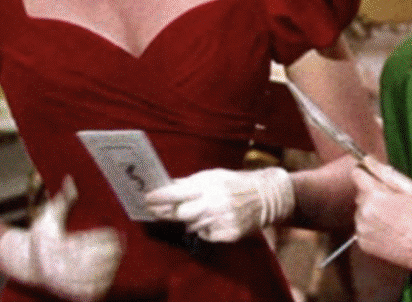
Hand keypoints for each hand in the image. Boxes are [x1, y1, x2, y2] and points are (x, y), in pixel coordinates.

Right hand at [0, 178, 120, 301]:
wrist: (27, 262)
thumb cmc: (41, 238)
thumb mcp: (49, 216)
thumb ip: (64, 199)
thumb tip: (71, 179)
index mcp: (57, 247)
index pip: (87, 243)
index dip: (104, 238)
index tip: (114, 233)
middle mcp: (61, 267)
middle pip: (95, 261)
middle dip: (110, 252)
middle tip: (120, 244)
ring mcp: (66, 282)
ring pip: (97, 277)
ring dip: (110, 267)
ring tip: (116, 256)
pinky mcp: (71, 293)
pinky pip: (93, 291)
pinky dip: (103, 282)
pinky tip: (108, 272)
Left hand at [144, 167, 293, 242]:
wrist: (265, 197)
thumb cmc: (233, 183)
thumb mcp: (211, 176)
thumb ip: (187, 182)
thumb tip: (162, 185)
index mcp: (209, 187)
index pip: (176, 194)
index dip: (158, 197)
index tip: (146, 199)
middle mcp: (214, 205)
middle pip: (179, 214)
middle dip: (164, 213)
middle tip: (152, 211)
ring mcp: (222, 222)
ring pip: (191, 226)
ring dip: (185, 220)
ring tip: (187, 212)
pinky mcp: (228, 235)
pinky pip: (205, 234)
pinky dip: (202, 229)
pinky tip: (210, 221)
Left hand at [352, 159, 411, 279]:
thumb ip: (387, 173)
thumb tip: (368, 159)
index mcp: (373, 194)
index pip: (356, 175)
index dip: (366, 174)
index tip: (375, 178)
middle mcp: (362, 211)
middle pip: (360, 195)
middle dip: (372, 195)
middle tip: (394, 204)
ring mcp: (361, 228)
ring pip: (360, 212)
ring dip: (371, 212)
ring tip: (393, 219)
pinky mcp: (362, 243)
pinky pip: (362, 228)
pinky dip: (371, 228)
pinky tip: (388, 231)